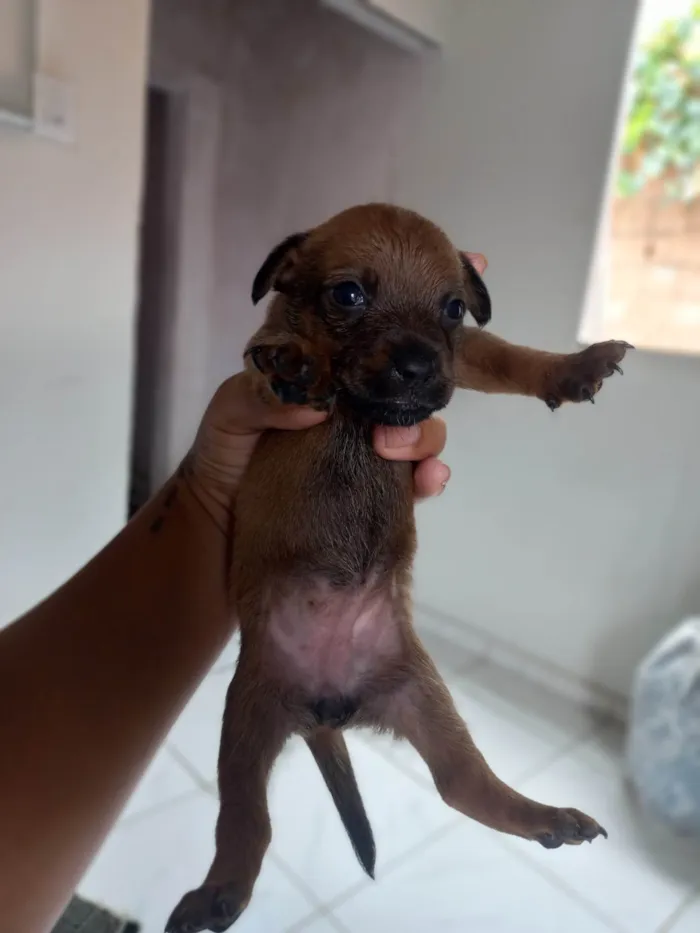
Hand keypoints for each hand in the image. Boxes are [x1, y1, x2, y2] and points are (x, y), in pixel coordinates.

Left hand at [187, 370, 449, 529]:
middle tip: (388, 439)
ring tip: (420, 468)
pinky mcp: (376, 495)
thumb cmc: (225, 455)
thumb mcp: (230, 412)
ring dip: (426, 444)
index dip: (388, 364)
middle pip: (402, 398)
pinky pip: (416, 483)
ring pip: (417, 437)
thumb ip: (262, 396)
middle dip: (411, 412)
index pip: (369, 362)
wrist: (220, 522)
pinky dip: (430, 479)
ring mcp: (367, 455)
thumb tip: (317, 406)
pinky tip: (430, 483)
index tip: (383, 380)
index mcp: (324, 385)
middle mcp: (352, 415)